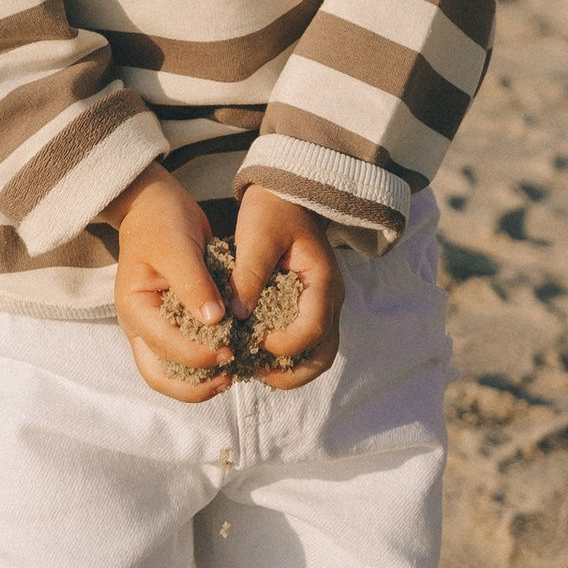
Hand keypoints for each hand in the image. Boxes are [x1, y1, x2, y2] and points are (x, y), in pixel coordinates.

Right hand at [106, 167, 236, 402]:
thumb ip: (193, 283)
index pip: (165, 347)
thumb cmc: (161, 222)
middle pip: (160, 376)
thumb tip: (214, 320)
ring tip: (234, 373)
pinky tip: (233, 356)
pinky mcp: (172, 324)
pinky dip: (205, 363)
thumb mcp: (176, 246)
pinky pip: (185, 356)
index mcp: (134, 308)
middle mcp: (140, 325)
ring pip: (171, 374)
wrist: (155, 205)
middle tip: (231, 376)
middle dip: (195, 385)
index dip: (199, 355)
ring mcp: (155, 327)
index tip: (232, 349)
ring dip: (200, 381)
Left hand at [228, 189, 343, 387]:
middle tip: (254, 373)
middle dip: (291, 373)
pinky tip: (255, 354)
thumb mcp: (257, 235)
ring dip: (289, 370)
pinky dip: (285, 357)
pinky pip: (304, 343)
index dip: (285, 344)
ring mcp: (322, 305)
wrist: (287, 194)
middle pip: (322, 355)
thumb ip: (249, 273)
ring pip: (316, 354)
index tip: (254, 340)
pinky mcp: (308, 307)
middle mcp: (329, 299)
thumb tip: (237, 315)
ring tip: (253, 369)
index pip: (313, 329)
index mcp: (322, 281)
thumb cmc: (273, 210)